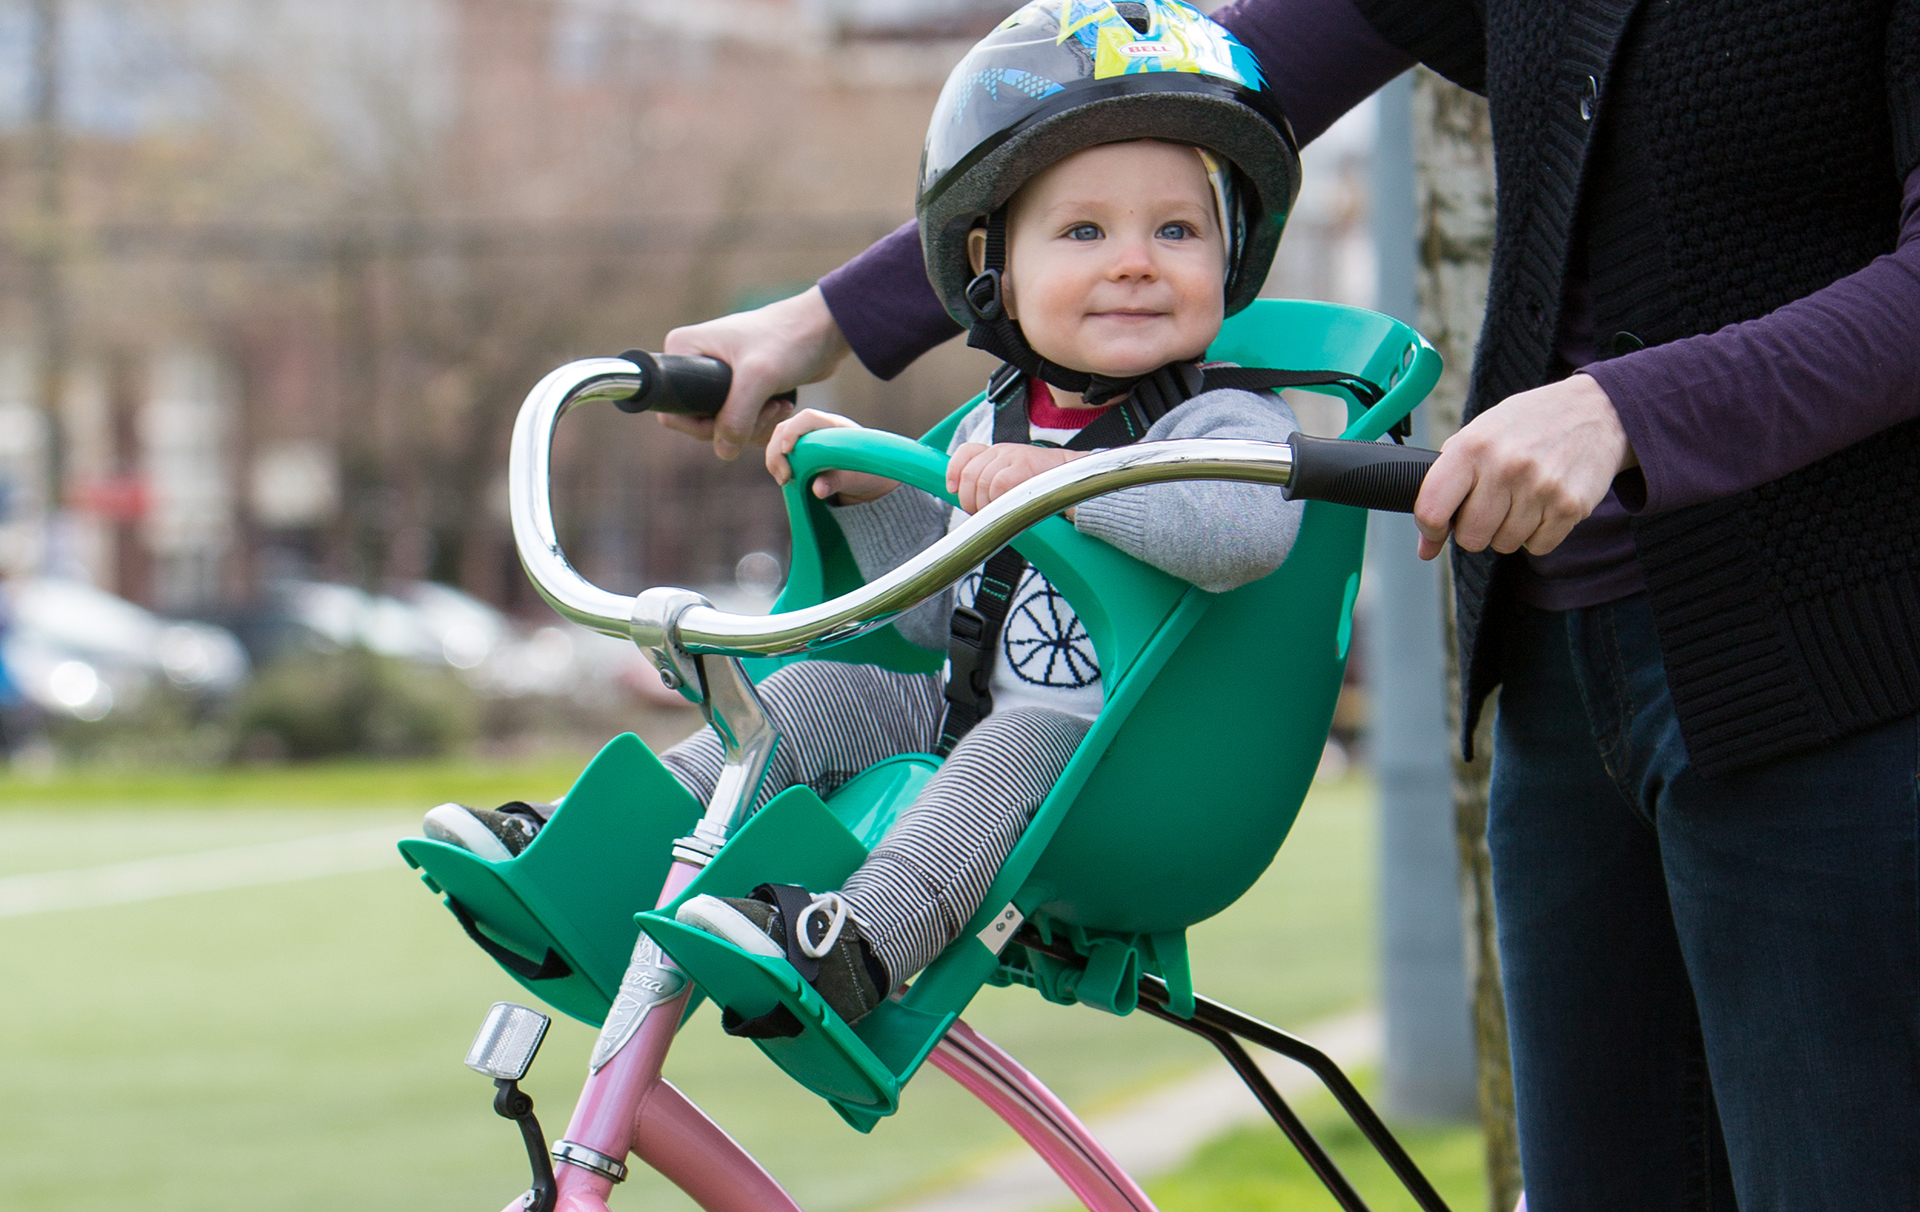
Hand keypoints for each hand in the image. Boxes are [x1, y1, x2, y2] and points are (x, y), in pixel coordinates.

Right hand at [660, 286, 852, 460]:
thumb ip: (736, 417)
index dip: (701, 425)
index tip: (736, 417)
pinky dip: (762, 423)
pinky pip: (742, 423)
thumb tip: (723, 451)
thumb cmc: (789, 340)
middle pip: (700, 423)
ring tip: (779, 404)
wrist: (825, 329)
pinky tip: (782, 405)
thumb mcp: (758, 378)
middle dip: (737, 426)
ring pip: (725, 427)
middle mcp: (695, 363)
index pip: (673, 409)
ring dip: (755, 426)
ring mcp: (718, 378)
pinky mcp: (742, 389)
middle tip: (768, 409)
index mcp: (684, 350)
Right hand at [767, 409, 898, 503]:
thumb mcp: (857, 479)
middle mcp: (819, 428)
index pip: (808, 418)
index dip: (793, 431)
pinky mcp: (801, 450)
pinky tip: (784, 479)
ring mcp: (808, 437)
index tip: (787, 451)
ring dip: (774, 459)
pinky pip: (781, 451)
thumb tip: (818, 489)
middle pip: (786, 428)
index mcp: (835, 427)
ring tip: (783, 480)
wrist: (871, 479)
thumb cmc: (868, 473)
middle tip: (784, 478)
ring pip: (779, 439)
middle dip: (777, 451)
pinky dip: (777, 464)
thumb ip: (838, 482)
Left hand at [947, 443, 1085, 515]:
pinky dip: (997, 500)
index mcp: (997, 452)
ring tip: (997, 515)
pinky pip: (998, 484)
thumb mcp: (1013, 479)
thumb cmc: (1043, 485)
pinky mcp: (1024, 465)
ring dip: (984, 504)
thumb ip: (991, 485)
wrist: (1075, 476)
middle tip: (981, 514)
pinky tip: (1006, 508)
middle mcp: (1001, 450)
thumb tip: (970, 505)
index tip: (952, 489)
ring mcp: (1012, 455)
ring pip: (981, 481)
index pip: (966, 452)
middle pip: (969, 473)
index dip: (953, 470)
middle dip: (969, 499)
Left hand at [1413, 373, 1636, 559]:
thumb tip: (1427, 547)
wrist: (1596, 412)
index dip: (1430, 530)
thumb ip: (1445, 484)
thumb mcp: (1478, 435)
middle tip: (1490, 506)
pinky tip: (1543, 505)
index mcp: (1472, 446)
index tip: (1436, 531)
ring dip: (1509, 530)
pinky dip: (1538, 534)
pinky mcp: (1570, 506)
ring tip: (1521, 498)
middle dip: (1476, 530)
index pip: (1432, 509)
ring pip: (1505, 544)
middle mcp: (1505, 466)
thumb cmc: (1525, 427)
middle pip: (1471, 538)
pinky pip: (1538, 547)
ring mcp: (1540, 487)